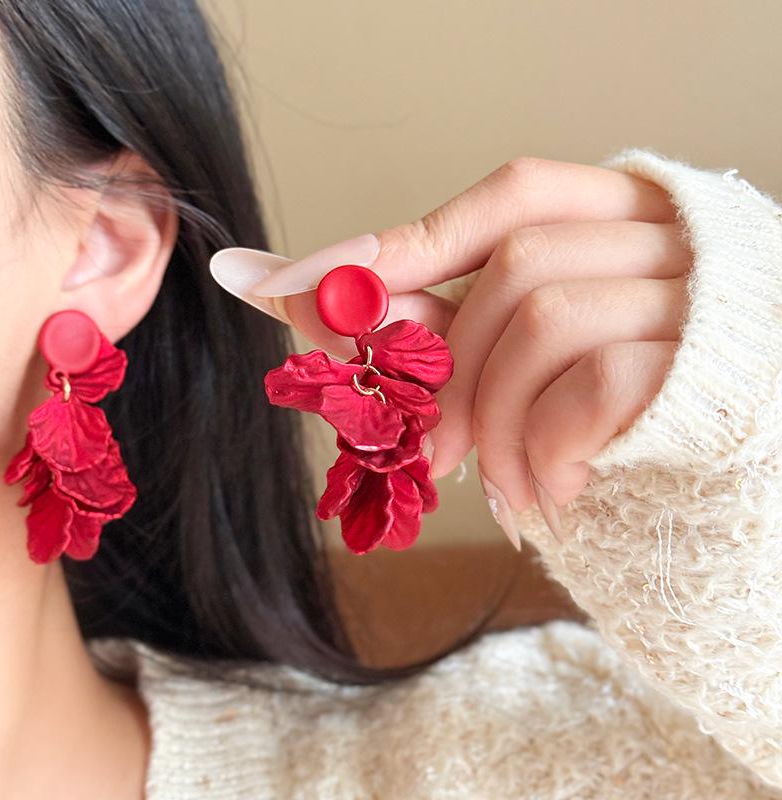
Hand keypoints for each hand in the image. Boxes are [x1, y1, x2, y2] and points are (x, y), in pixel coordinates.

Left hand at [226, 157, 691, 528]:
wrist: (720, 497)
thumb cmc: (612, 420)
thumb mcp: (521, 363)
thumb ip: (431, 322)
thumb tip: (306, 292)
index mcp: (625, 220)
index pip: (514, 200)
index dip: (412, 243)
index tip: (301, 281)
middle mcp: (670, 241)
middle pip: (517, 264)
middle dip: (445, 365)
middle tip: (422, 449)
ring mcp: (696, 300)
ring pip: (544, 321)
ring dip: (492, 421)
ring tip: (498, 485)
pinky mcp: (706, 370)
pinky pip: (591, 385)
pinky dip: (544, 449)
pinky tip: (552, 490)